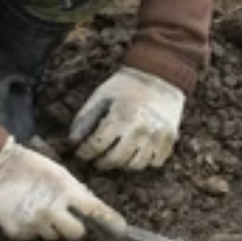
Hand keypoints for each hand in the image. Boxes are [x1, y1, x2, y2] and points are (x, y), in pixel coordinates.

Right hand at [0, 138, 125, 240]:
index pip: (95, 211)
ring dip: (50, 226)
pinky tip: (24, 213)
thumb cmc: (32, 167)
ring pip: (53, 236)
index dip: (110, 221)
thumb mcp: (60, 173)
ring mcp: (33, 223)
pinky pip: (32, 237)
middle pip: (76, 233)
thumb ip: (78, 192)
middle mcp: (51, 210)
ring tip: (38, 209)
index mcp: (65, 191)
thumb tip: (95, 207)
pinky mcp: (17, 232)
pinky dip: (31, 228)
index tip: (121, 230)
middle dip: (74, 227)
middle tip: (64, 216)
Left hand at [69, 67, 184, 170]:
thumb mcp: (101, 96)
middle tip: (96, 160)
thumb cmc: (126, 85)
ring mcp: (157, 136)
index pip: (96, 146)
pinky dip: (144, 162)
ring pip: (136, 165)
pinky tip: (136, 154)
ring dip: (122, 165)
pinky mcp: (170, 139)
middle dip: (101, 163)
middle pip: (115, 160)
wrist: (160, 74)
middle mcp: (140, 129)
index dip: (84, 153)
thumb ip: (84, 119)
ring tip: (116, 157)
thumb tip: (72, 142)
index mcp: (120, 116)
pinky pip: (155, 163)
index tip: (81, 153)